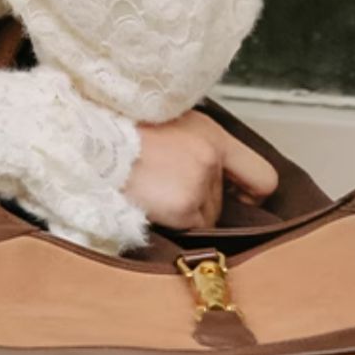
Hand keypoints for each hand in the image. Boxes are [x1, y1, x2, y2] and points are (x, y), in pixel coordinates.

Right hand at [123, 110, 279, 228]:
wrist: (92, 143)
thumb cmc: (122, 133)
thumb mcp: (169, 124)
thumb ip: (196, 145)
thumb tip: (210, 170)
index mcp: (213, 135)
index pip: (262, 175)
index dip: (251, 194)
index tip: (240, 200)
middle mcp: (213, 158)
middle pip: (222, 200)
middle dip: (199, 202)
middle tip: (165, 187)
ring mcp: (200, 183)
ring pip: (206, 218)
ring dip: (184, 213)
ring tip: (153, 191)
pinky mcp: (184, 206)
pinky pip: (189, 230)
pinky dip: (172, 224)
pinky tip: (150, 203)